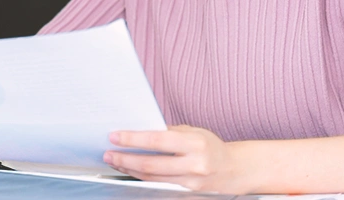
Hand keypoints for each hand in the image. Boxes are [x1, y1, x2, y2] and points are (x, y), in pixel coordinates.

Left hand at [103, 125, 258, 193]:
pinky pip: (159, 184)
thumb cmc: (210, 146)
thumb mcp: (194, 132)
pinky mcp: (187, 193)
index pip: (157, 141)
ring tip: (115, 161)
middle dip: (125, 158)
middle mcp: (194, 164)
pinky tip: (130, 170)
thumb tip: (138, 130)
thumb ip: (169, 132)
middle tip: (108, 153)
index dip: (133, 139)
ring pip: (152, 177)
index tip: (115, 137)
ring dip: (129, 169)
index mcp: (196, 143)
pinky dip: (142, 177)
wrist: (235, 170)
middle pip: (151, 164)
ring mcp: (191, 182)